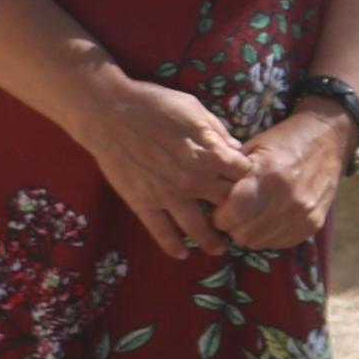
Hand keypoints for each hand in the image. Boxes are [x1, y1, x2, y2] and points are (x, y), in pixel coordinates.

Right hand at [64, 69, 251, 258]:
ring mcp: (168, 195)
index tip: (248, 185)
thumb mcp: (195, 109)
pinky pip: (161, 232)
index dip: (249, 180)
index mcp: (210, 154)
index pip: (244, 176)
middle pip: (227, 205)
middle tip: (240, 221)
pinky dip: (173, 246)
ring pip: (198, 228)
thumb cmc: (154, 105)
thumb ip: (218, 132)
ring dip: (212, 241)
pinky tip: (182, 254)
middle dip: (237, 214)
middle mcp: (194, 180)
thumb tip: (237, 149)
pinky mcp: (143, 204)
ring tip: (219, 249)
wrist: (109, 114)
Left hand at [213, 107, 352, 253]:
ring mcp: (302, 214)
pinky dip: (268, 235)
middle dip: (232, 226)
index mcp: (269, 175)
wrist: (328, 138)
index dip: (220, 215)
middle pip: (243, 234)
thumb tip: (207, 195)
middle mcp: (287, 199)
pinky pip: (279, 243)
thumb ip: (232, 173)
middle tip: (233, 213)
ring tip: (251, 216)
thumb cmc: (284, 139)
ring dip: (249, 232)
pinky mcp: (312, 225)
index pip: (233, 213)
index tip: (220, 208)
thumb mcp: (254, 147)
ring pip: (259, 242)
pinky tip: (269, 218)